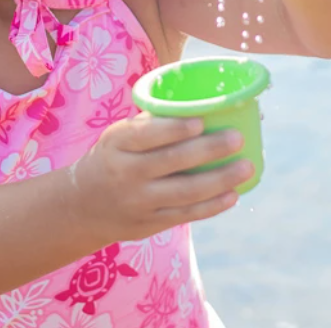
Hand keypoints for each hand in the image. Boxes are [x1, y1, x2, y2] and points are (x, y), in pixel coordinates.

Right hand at [69, 113, 251, 243]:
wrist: (84, 204)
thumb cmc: (113, 156)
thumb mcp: (118, 136)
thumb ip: (151, 124)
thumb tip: (202, 105)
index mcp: (116, 144)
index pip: (145, 135)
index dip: (174, 129)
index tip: (201, 121)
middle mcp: (126, 173)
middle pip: (171, 162)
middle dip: (208, 150)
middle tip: (237, 138)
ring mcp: (138, 202)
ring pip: (184, 192)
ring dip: (219, 180)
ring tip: (247, 167)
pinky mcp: (149, 224)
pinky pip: (185, 215)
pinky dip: (212, 206)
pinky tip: (233, 195)